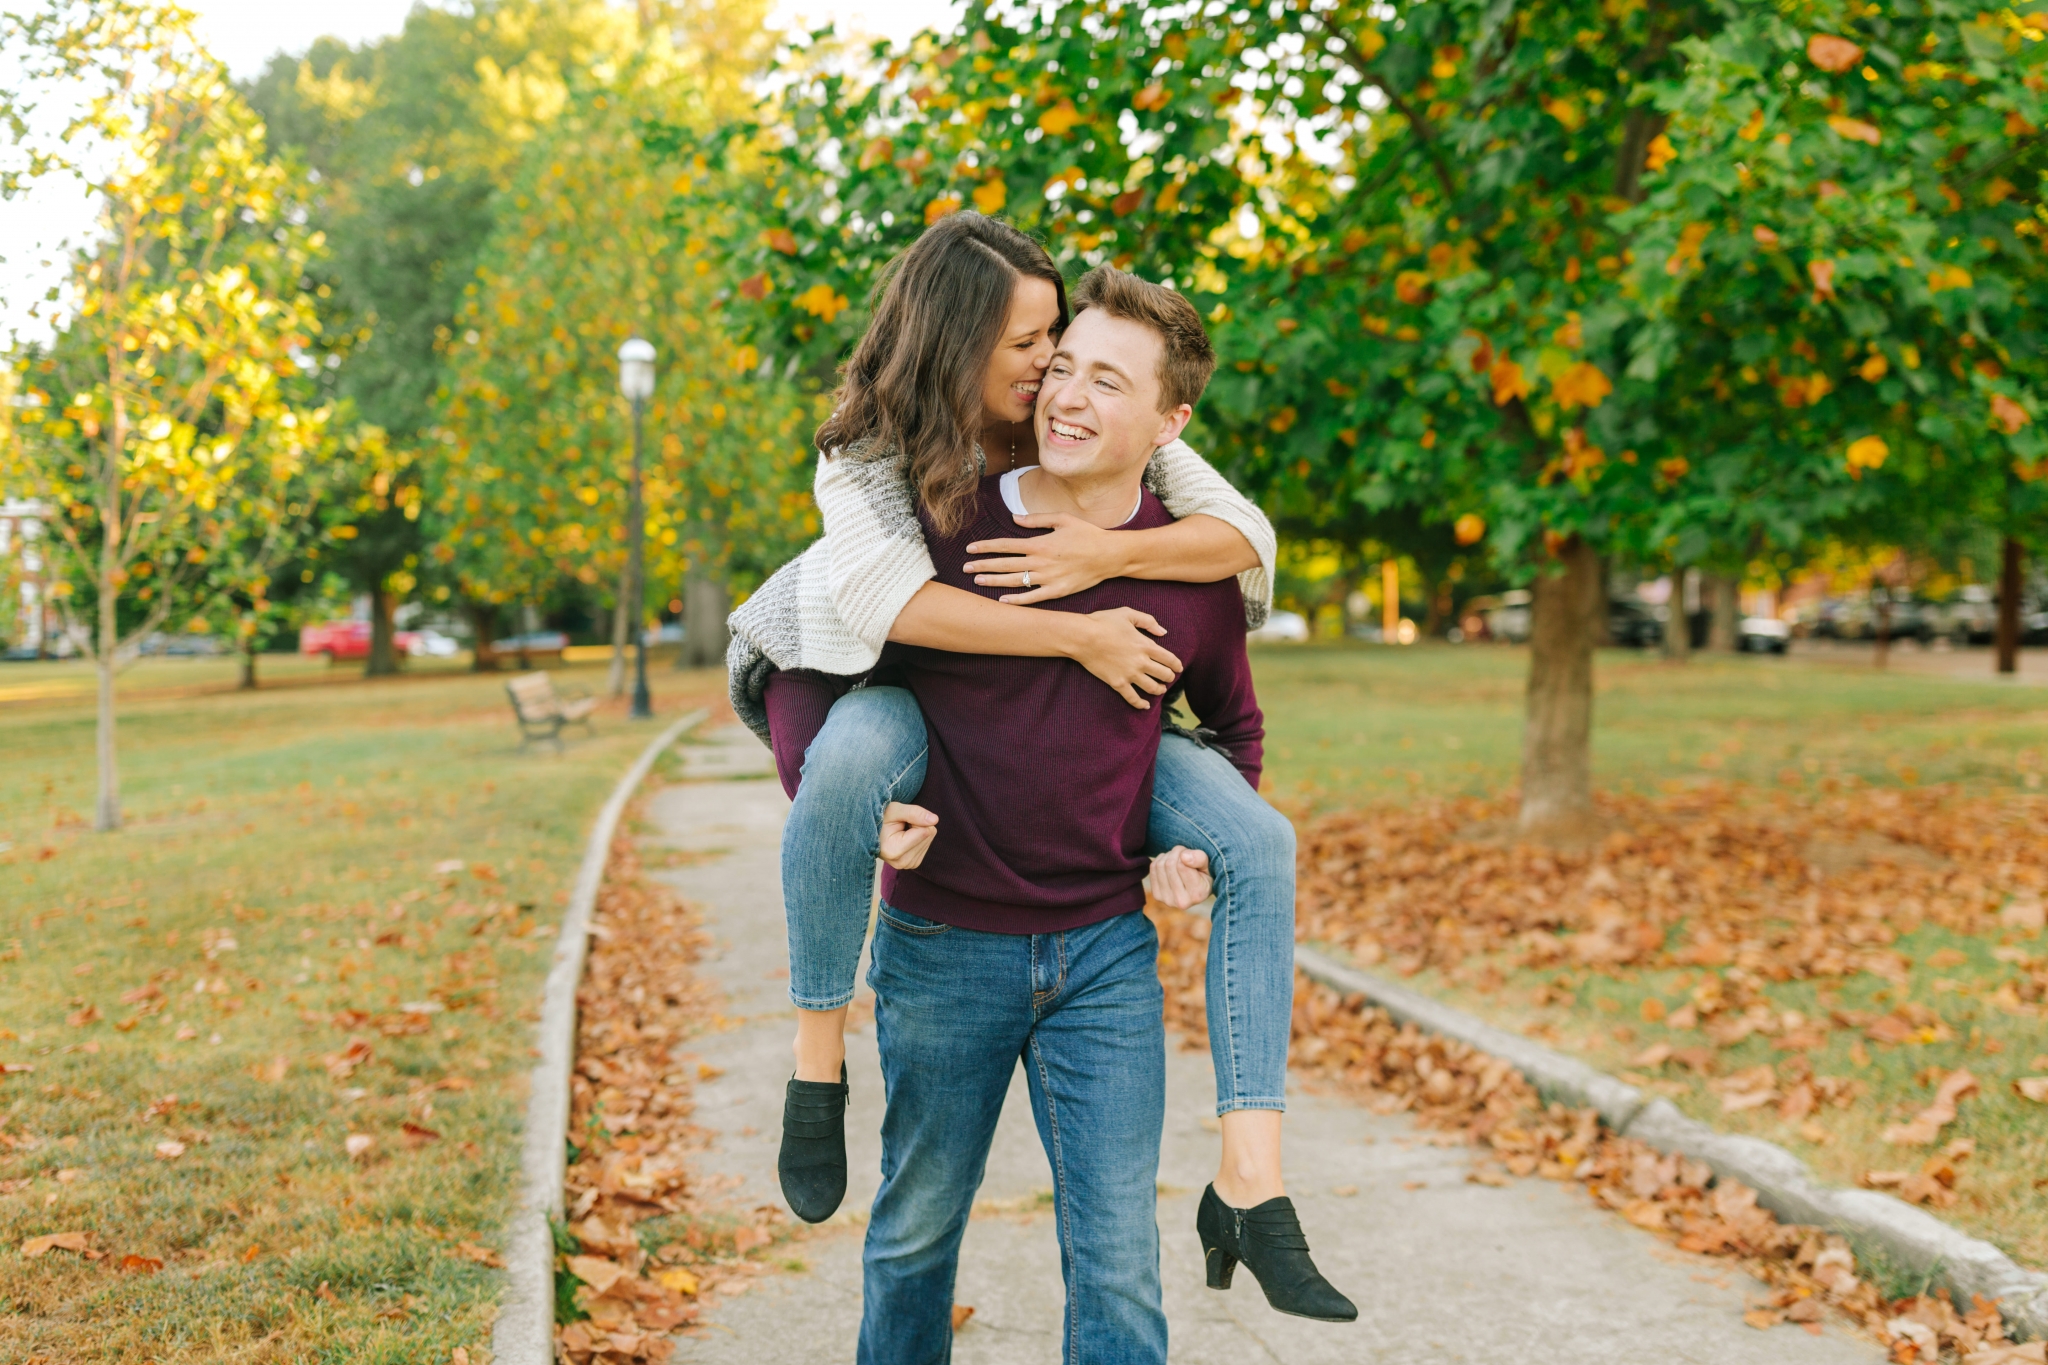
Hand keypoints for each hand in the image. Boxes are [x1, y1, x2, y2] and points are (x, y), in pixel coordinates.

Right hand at [879, 802, 937, 869]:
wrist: (870, 831)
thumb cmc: (880, 818)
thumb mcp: (894, 809)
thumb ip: (915, 813)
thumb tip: (935, 820)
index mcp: (894, 851)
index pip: (925, 831)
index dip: (915, 819)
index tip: (899, 821)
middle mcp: (901, 862)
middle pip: (929, 834)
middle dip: (917, 825)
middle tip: (899, 826)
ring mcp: (908, 865)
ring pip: (929, 839)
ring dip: (917, 831)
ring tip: (900, 832)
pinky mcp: (913, 864)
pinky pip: (927, 844)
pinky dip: (918, 837)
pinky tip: (904, 837)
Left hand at [963, 513, 1126, 603]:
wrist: (1110, 555)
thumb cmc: (1087, 534)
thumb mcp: (1062, 519)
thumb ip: (1036, 519)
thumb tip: (1014, 518)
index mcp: (1040, 543)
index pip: (1005, 545)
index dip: (986, 547)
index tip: (970, 548)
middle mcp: (1041, 562)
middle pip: (1005, 565)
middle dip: (983, 565)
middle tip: (965, 567)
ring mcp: (1049, 579)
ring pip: (1015, 582)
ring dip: (994, 582)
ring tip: (977, 580)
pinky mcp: (1058, 591)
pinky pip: (1033, 598)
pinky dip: (1017, 600)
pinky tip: (1002, 600)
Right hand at [1066, 607, 1181, 709]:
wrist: (1083, 637)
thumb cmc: (1104, 622)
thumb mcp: (1128, 614)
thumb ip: (1148, 621)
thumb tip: (1163, 631)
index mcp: (1145, 645)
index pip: (1169, 659)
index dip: (1177, 665)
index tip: (1178, 668)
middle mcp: (1141, 662)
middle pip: (1164, 675)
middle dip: (1169, 677)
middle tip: (1168, 678)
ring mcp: (1130, 674)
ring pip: (1152, 688)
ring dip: (1159, 690)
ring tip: (1160, 689)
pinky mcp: (1117, 683)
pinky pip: (1132, 698)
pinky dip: (1140, 704)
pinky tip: (1145, 705)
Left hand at [1147, 846, 1212, 908]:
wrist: (1196, 889)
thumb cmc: (1204, 874)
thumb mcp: (1208, 865)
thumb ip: (1200, 859)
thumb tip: (1183, 856)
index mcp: (1197, 894)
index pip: (1182, 866)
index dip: (1185, 853)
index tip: (1190, 854)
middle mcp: (1181, 901)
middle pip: (1170, 865)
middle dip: (1175, 853)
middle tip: (1182, 853)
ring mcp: (1167, 900)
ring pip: (1160, 866)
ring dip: (1167, 856)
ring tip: (1177, 858)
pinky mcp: (1157, 896)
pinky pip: (1153, 868)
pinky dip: (1160, 860)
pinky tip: (1168, 863)